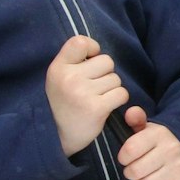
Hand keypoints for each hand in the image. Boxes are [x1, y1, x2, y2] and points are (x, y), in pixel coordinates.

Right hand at [45, 36, 128, 156]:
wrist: (57, 138)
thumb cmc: (63, 103)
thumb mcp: (58, 78)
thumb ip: (74, 61)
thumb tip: (97, 50)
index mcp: (57, 68)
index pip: (81, 42)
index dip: (92, 49)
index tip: (89, 61)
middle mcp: (69, 78)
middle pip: (107, 61)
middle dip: (105, 73)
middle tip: (93, 88)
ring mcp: (82, 93)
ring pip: (116, 78)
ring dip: (111, 88)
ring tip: (96, 99)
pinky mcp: (97, 108)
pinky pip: (122, 94)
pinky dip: (118, 100)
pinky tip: (105, 107)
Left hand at [116, 107, 179, 179]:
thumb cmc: (159, 142)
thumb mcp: (147, 128)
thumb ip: (136, 119)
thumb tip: (131, 112)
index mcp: (159, 134)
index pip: (129, 150)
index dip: (123, 157)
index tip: (126, 157)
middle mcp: (171, 150)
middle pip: (135, 171)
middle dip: (130, 172)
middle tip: (135, 169)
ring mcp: (178, 168)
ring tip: (143, 178)